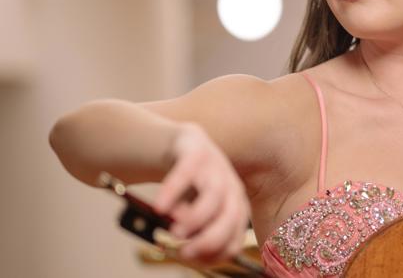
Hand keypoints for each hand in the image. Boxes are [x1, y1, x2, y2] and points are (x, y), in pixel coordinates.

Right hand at [153, 123, 249, 264]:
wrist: (166, 146)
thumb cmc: (180, 187)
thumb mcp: (190, 212)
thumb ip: (193, 230)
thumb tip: (190, 252)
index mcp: (235, 202)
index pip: (237, 232)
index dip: (219, 250)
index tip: (196, 260)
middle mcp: (230, 183)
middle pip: (233, 213)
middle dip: (212, 238)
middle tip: (186, 252)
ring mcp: (214, 162)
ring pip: (216, 192)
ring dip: (197, 217)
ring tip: (176, 232)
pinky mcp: (194, 147)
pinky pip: (187, 170)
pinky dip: (174, 190)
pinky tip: (161, 207)